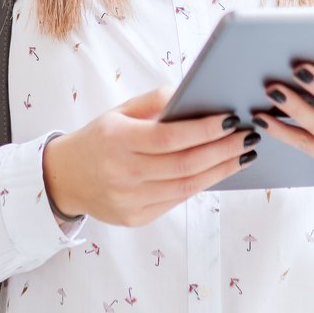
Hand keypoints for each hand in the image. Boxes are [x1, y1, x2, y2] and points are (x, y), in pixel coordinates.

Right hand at [42, 87, 257, 227]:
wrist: (63, 179)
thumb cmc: (98, 139)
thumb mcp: (118, 112)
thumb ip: (154, 101)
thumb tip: (193, 93)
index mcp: (116, 140)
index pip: (169, 137)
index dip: (203, 129)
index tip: (232, 119)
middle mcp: (122, 173)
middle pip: (184, 164)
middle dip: (223, 150)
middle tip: (250, 137)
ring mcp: (129, 200)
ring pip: (186, 186)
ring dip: (221, 170)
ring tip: (244, 154)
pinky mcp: (135, 219)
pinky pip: (177, 199)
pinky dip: (201, 183)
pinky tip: (219, 170)